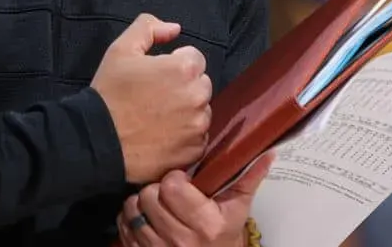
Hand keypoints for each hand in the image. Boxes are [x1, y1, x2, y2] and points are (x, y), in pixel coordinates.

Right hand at [91, 14, 212, 183]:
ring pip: (201, 111)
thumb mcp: (121, 49)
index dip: (174, 64)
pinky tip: (163, 135)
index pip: (195, 58)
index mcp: (184, 69)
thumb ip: (149, 28)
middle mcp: (198, 97)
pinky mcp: (194, 152)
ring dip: (187, 111)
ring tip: (158, 117)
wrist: (99, 141)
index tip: (156, 75)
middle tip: (156, 96)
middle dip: (184, 86)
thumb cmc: (110, 93)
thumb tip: (175, 29)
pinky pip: (198, 138)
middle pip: (201, 84)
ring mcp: (198, 127)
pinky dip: (186, 136)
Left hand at [116, 155, 272, 246]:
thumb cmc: (224, 234)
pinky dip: (129, 218)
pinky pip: (124, 227)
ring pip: (133, 210)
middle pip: (149, 196)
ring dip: (140, 203)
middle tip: (166, 192)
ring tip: (155, 204)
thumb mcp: (238, 208)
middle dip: (156, 189)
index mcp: (206, 224)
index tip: (181, 181)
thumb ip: (249, 178)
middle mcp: (182, 241)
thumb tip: (266, 152)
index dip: (174, 178)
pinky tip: (145, 217)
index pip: (172, 187)